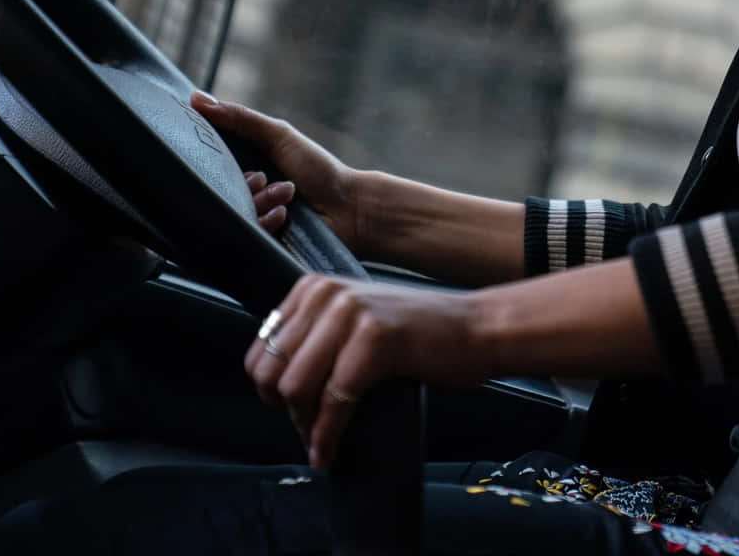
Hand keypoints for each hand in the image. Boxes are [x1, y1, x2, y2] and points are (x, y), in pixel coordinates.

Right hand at [191, 92, 367, 251]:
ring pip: (234, 212)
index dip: (210, 159)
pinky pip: (247, 234)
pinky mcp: (261, 245)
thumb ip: (240, 118)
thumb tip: (196, 98)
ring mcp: (253, 220)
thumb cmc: (319, 170)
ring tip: (285, 195)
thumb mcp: (279, 135)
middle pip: (219, 190)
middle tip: (263, 177)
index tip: (214, 154)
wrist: (350, 209)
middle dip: (244, 183)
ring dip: (260, 200)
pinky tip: (284, 214)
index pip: (210, 164)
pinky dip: (266, 221)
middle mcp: (245, 195)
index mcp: (245, 168)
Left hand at [246, 273, 493, 468]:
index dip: (271, 393)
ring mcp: (350, 312)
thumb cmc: (422, 334)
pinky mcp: (374, 338)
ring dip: (305, 426)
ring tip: (322, 443)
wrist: (478, 329)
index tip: (292, 414)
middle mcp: (326, 293)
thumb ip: (317, 339)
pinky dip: (327, 434)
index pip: (260, 351)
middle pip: (271, 371)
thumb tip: (275, 387)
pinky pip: (333, 400)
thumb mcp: (356, 321)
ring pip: (295, 386)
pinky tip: (331, 451)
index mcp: (314, 288)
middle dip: (285, 412)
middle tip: (308, 433)